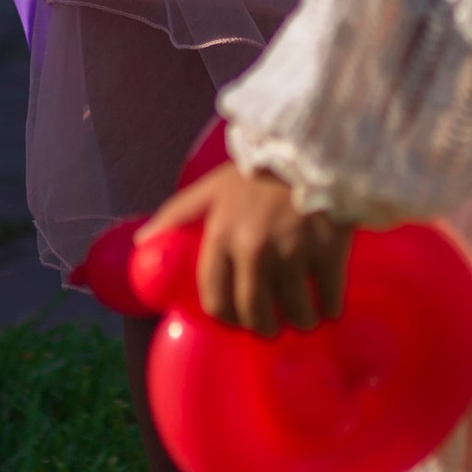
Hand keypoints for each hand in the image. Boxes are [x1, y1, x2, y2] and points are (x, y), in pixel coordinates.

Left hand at [138, 160, 351, 336]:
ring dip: (300, 321)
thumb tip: (141, 243)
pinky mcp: (329, 251)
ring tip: (304, 316)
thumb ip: (177, 215)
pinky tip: (328, 303)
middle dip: (264, 325)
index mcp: (222, 235)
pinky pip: (330, 300)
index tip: (239, 318)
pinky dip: (330, 307)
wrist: (311, 146)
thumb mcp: (213, 188)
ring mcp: (294, 252)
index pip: (216, 300)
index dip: (228, 317)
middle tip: (273, 323)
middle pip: (255, 315)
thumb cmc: (257, 172)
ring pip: (296, 314)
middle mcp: (253, 249)